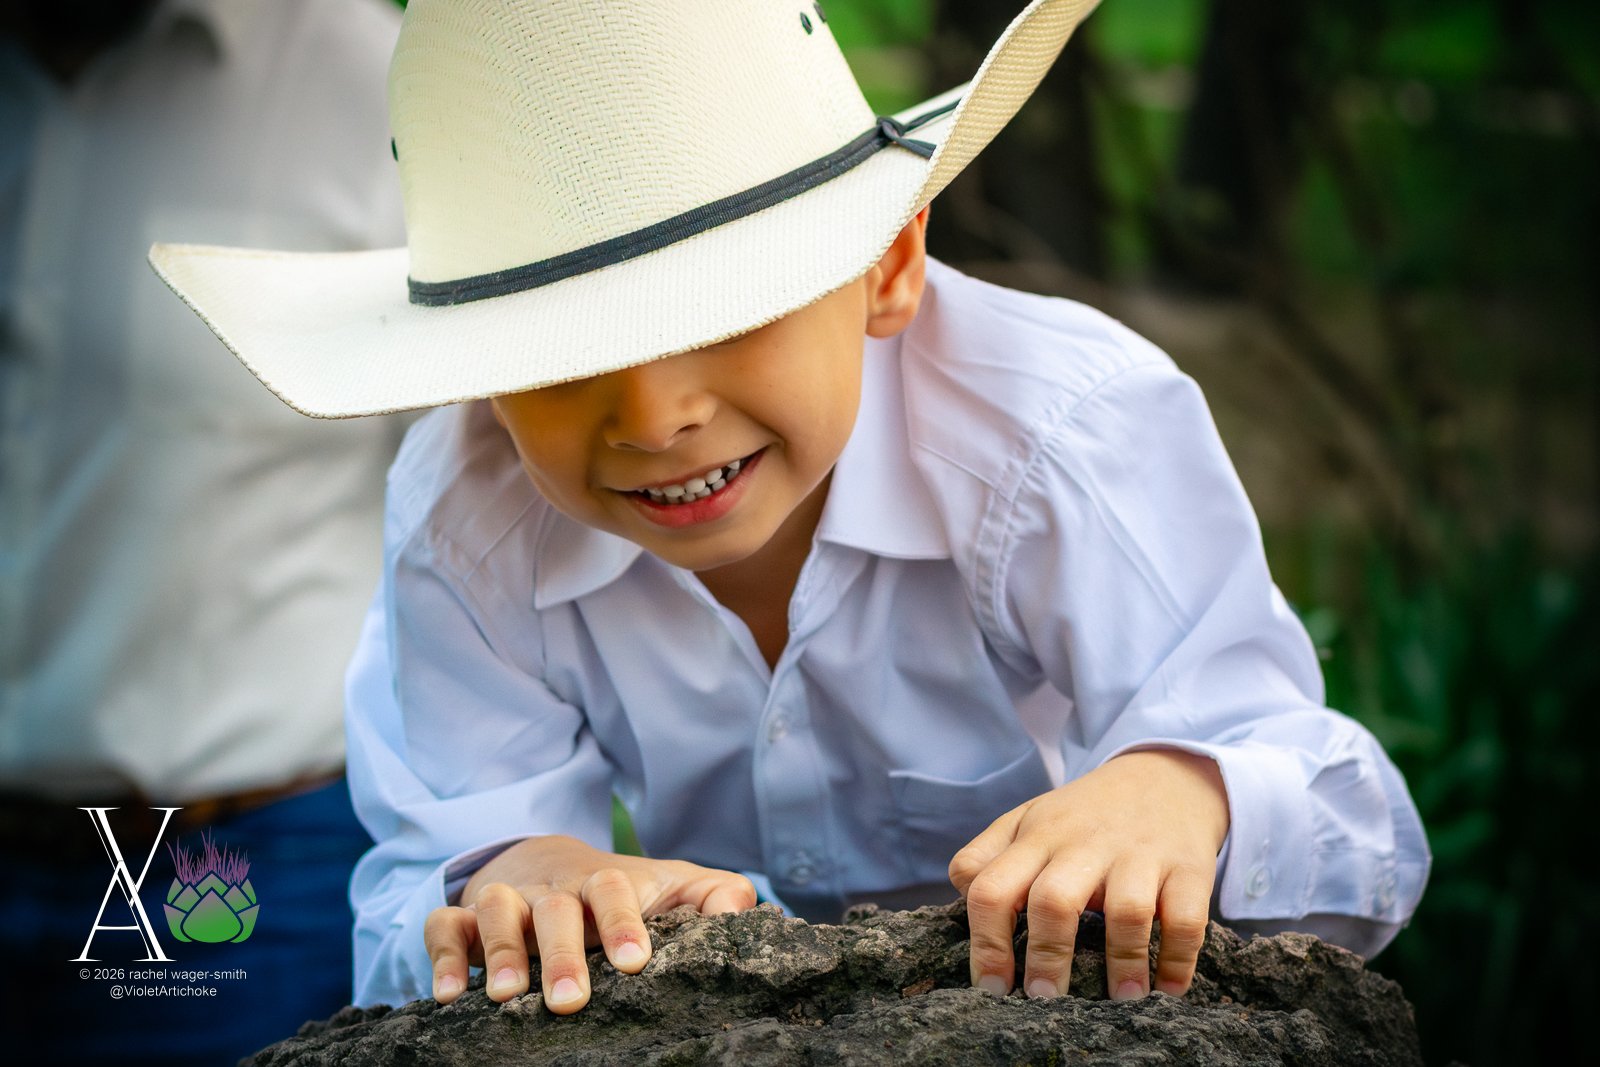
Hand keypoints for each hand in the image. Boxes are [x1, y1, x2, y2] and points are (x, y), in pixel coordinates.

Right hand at [423, 835, 756, 1012]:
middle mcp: (553, 888)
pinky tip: (447, 996)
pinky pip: (443, 927)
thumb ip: (714, 896)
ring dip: (499, 952)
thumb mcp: (671, 888)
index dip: (623, 923)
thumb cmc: (623, 892)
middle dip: (560, 953)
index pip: (613, 890)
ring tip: (505, 996)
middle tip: (569, 1001)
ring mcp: (506, 900)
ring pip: (497, 911)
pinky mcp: (464, 917)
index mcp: (605, 882)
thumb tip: (745, 909)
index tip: (635, 964)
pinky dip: (442, 956)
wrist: (547, 860)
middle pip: (555, 908)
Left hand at [948, 749, 1228, 1000]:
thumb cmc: (1083, 815)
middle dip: (1046, 956)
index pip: (991, 887)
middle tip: (1043, 1001)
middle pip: (1054, 900)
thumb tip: (961, 891)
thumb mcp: (1028, 820)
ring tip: (1117, 1002)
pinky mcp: (1188, 869)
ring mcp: (1139, 856)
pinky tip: (1166, 989)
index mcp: (1036, 838)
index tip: (992, 988)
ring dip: (1122, 962)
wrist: (1165, 776)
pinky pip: (1186, 920)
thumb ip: (987, 854)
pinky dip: (1177, 959)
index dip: (986, 942)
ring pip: (1126, 911)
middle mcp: (1084, 845)